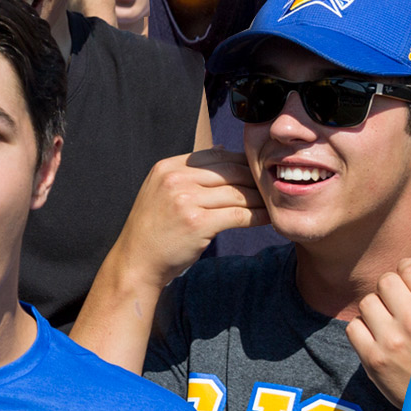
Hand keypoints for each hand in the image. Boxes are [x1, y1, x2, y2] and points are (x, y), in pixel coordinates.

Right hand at [107, 149, 266, 288]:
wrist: (136, 261)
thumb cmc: (154, 228)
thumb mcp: (163, 189)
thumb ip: (191, 170)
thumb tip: (222, 149)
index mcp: (169, 166)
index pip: (216, 156)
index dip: (241, 162)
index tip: (257, 172)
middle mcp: (176, 179)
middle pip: (230, 171)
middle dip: (254, 179)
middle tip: (272, 187)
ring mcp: (186, 200)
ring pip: (237, 193)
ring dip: (259, 199)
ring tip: (273, 203)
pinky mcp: (198, 223)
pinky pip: (238, 215)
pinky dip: (257, 217)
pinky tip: (267, 219)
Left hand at [347, 246, 410, 401]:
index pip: (408, 267)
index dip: (410, 276)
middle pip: (385, 281)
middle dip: (392, 292)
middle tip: (402, 309)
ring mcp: (391, 340)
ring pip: (368, 303)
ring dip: (377, 312)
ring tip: (392, 327)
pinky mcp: (373, 360)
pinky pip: (354, 328)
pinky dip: (363, 333)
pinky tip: (380, 342)